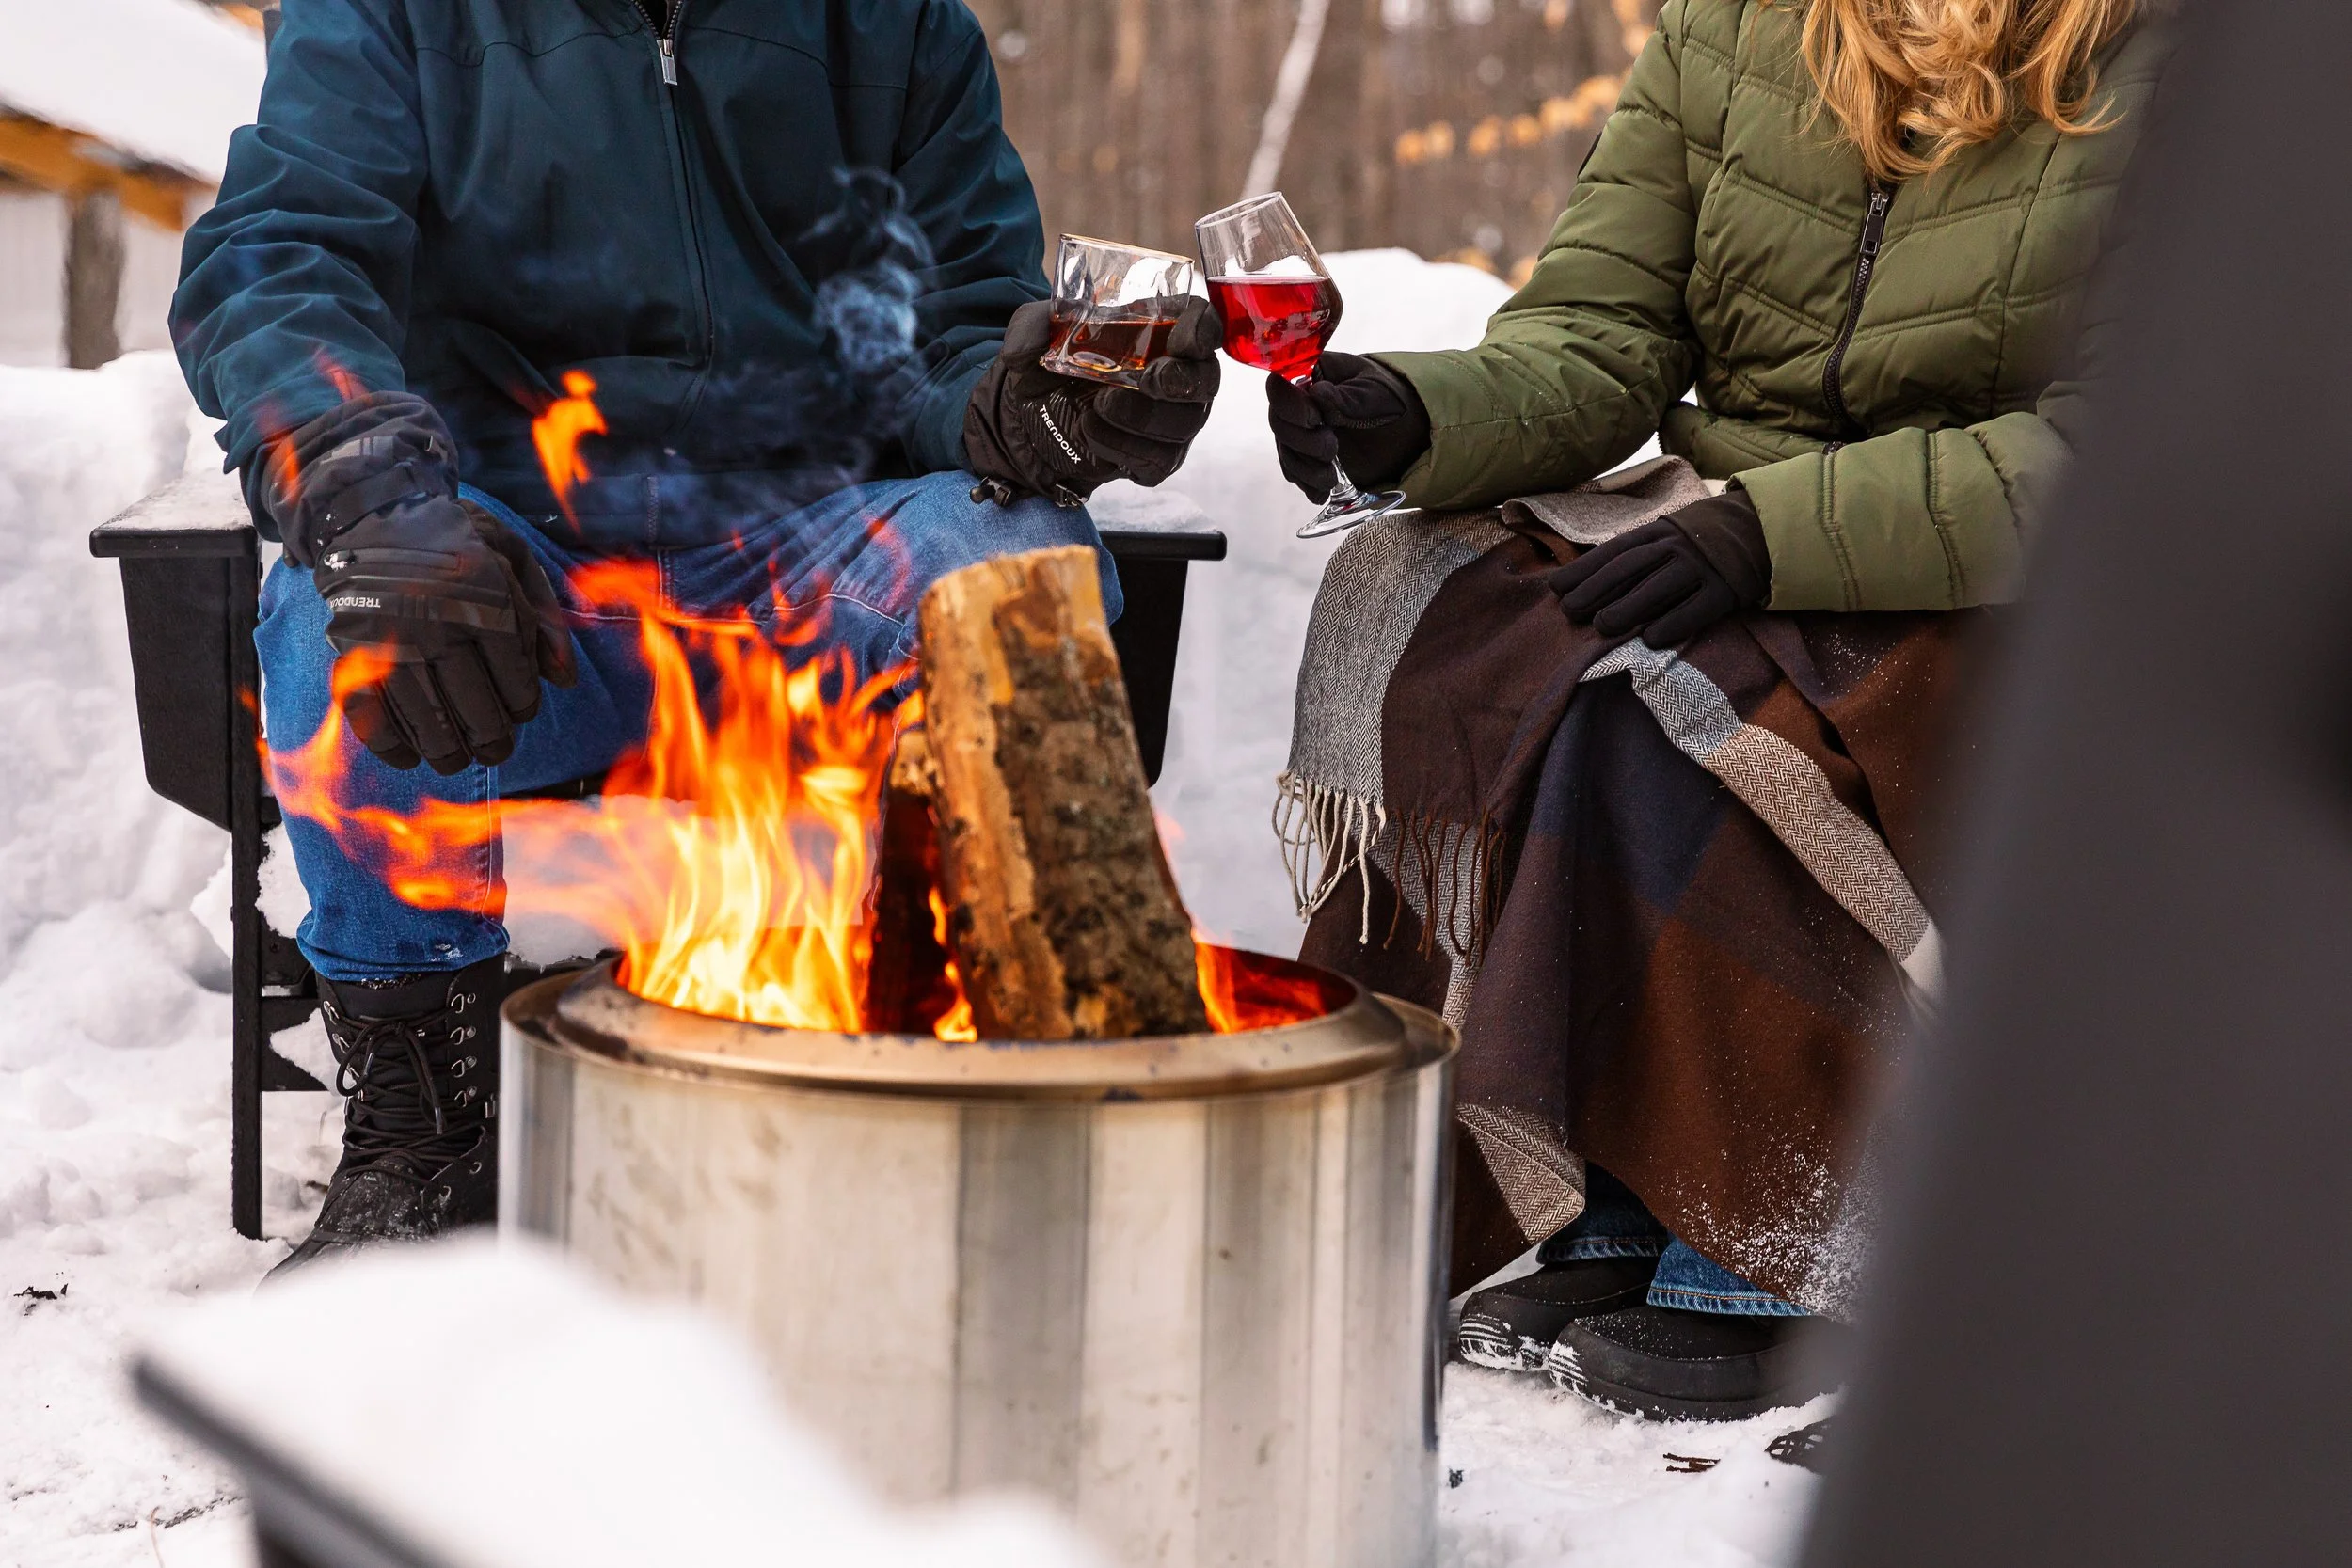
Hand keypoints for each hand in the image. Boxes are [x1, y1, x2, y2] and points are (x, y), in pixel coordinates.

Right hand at [316, 493, 578, 773]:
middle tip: (495, 750)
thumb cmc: (457, 542)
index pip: (515, 680)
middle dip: (491, 740)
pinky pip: (368, 711)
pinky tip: (409, 757)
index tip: (520, 710)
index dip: (523, 707)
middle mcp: (437, 621)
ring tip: (458, 759)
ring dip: (446, 751)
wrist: (375, 512)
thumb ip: (544, 618)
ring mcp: (390, 638)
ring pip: (426, 718)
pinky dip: (388, 743)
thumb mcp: (513, 559)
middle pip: (475, 708)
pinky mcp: (350, 647)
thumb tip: (564, 681)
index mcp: (486, 598)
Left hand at [964, 297, 1221, 505]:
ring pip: (1185, 423)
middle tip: (1148, 381)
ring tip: (1097, 409)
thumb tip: (1023, 350)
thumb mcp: (1033, 334)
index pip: (1203, 324)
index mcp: (1160, 330)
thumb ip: (1032, 326)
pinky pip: (1160, 460)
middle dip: (1182, 382)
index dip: (1203, 331)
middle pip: (1206, 379)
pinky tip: (1092, 433)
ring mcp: (1171, 420)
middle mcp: (1176, 374)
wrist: (1032, 420)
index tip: (1185, 341)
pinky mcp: (1156, 458)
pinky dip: (1125, 448)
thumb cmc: (1049, 367)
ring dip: (1143, 418)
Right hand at [1264, 352, 1430, 501]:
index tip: (1316, 418)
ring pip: (1287, 452)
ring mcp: (1303, 433)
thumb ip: (1348, 397)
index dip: (1291, 406)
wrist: (1408, 431)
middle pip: (1279, 424)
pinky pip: (1297, 474)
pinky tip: (1324, 492)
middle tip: (1332, 448)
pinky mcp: (1310, 459)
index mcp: (1314, 375)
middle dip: (1303, 441)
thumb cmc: (1391, 401)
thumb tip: (1318, 393)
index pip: (1282, 387)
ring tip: (1332, 477)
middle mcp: (1301, 403)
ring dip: (1306, 469)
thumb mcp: (1376, 394)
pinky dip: (1308, 485)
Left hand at [1545, 491, 1771, 646]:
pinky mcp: (1725, 592)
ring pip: (1659, 588)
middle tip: (1570, 611)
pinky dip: (1672, 624)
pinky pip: (1695, 610)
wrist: (1763, 529)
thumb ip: (1634, 553)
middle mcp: (1676, 547)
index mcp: (1657, 533)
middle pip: (1631, 568)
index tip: (1556, 588)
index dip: (1584, 569)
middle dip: (1597, 589)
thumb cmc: (1699, 539)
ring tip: (1602, 626)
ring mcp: (1701, 569)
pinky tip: (1649, 639)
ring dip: (1627, 608)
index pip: (1614, 551)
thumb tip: (1585, 580)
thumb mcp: (1667, 534)